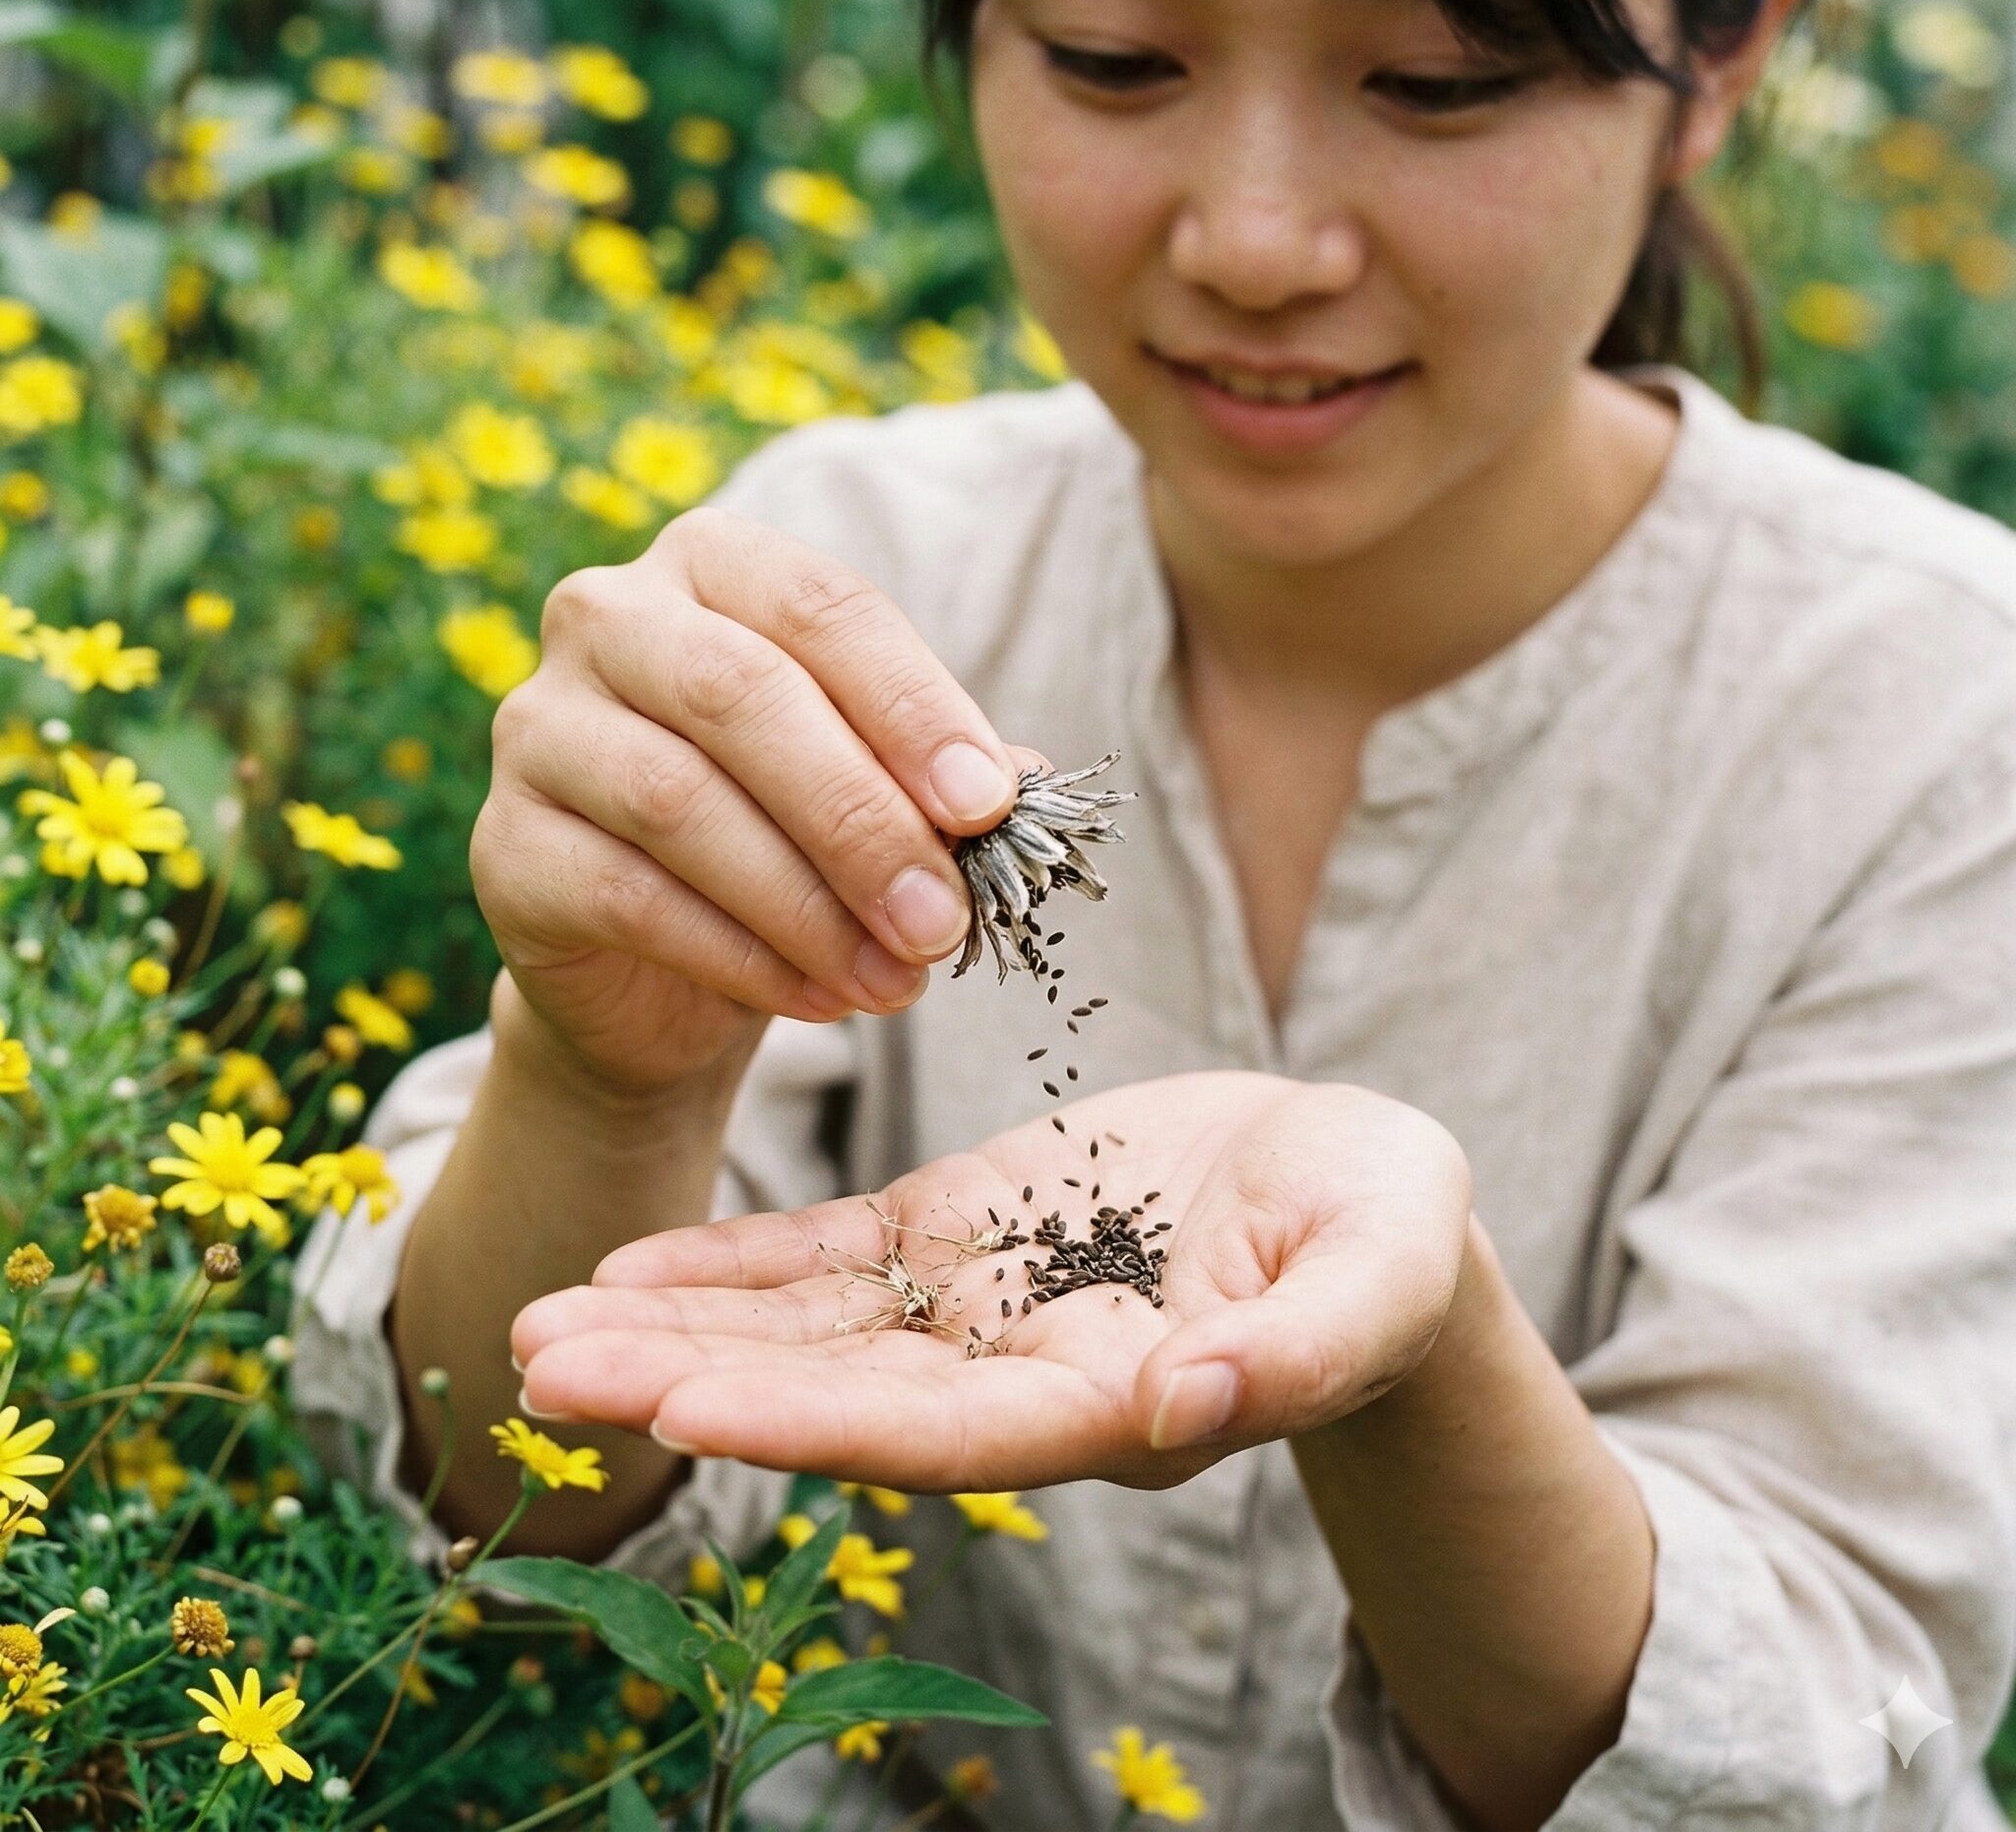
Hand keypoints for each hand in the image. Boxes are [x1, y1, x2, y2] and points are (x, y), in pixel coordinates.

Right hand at [470, 504, 1042, 1099]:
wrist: (661, 963)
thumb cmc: (787, 833)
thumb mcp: (873, 785)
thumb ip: (935, 772)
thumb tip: (1022, 787)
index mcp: (713, 564)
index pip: (822, 607)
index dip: (912, 706)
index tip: (989, 804)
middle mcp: (607, 617)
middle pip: (741, 697)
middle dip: (861, 818)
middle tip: (945, 918)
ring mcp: (538, 728)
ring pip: (680, 802)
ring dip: (809, 904)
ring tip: (898, 976)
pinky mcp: (504, 848)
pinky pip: (630, 897)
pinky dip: (743, 956)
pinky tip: (821, 997)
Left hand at [511, 1072, 1472, 1490]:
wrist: (1354, 1187)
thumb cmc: (1389, 1236)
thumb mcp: (1376, 1275)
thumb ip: (1296, 1351)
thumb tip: (1185, 1402)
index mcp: (1111, 1401)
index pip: (945, 1433)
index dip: (814, 1422)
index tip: (683, 1407)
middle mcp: (1019, 1374)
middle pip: (839, 1393)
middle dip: (691, 1382)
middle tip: (540, 1371)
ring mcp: (980, 1302)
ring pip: (810, 1327)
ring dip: (677, 1327)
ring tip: (540, 1327)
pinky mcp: (966, 1229)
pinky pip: (834, 1254)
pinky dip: (737, 1263)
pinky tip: (637, 1265)